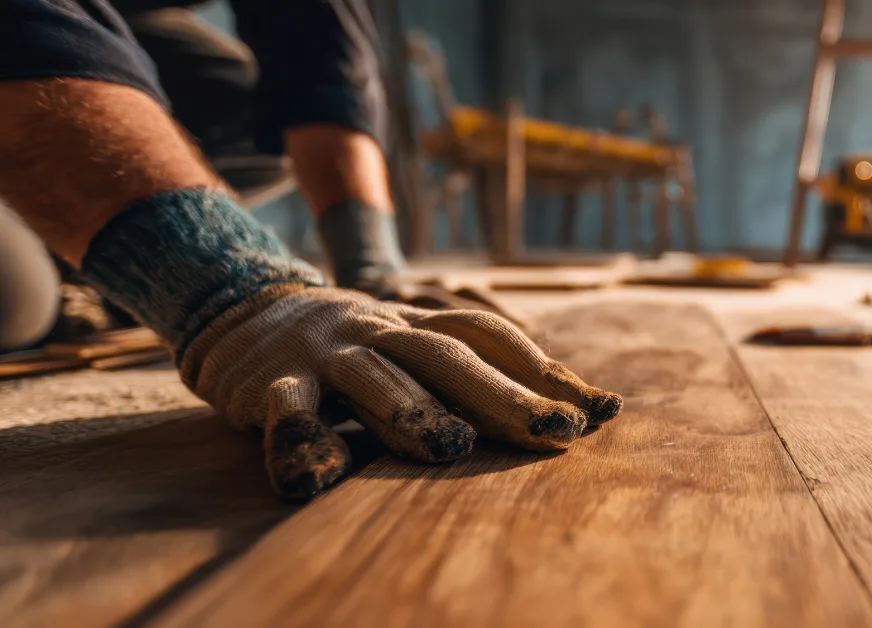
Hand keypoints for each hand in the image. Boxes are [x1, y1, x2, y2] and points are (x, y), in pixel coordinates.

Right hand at [179, 284, 621, 498]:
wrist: (243, 308)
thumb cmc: (354, 344)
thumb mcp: (412, 347)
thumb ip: (474, 372)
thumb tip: (570, 409)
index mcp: (419, 326)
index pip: (492, 339)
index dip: (546, 371)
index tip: (603, 410)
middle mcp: (381, 332)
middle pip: (449, 358)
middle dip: (507, 395)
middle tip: (562, 431)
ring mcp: (327, 354)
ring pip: (375, 378)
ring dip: (414, 410)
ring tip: (453, 446)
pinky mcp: (271, 384)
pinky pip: (288, 411)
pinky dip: (301, 440)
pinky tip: (320, 478)